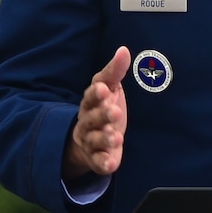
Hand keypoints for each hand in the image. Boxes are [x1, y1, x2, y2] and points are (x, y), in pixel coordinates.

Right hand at [63, 46, 130, 180]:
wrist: (88, 141)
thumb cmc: (103, 108)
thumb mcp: (109, 89)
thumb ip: (115, 71)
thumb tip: (124, 50)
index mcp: (90, 102)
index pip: (90, 96)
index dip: (96, 94)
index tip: (103, 89)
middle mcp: (87, 122)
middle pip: (91, 118)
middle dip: (102, 115)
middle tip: (115, 111)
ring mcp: (91, 141)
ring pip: (94, 140)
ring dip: (104, 138)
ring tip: (116, 137)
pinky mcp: (97, 159)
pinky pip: (97, 162)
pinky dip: (103, 163)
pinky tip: (111, 163)